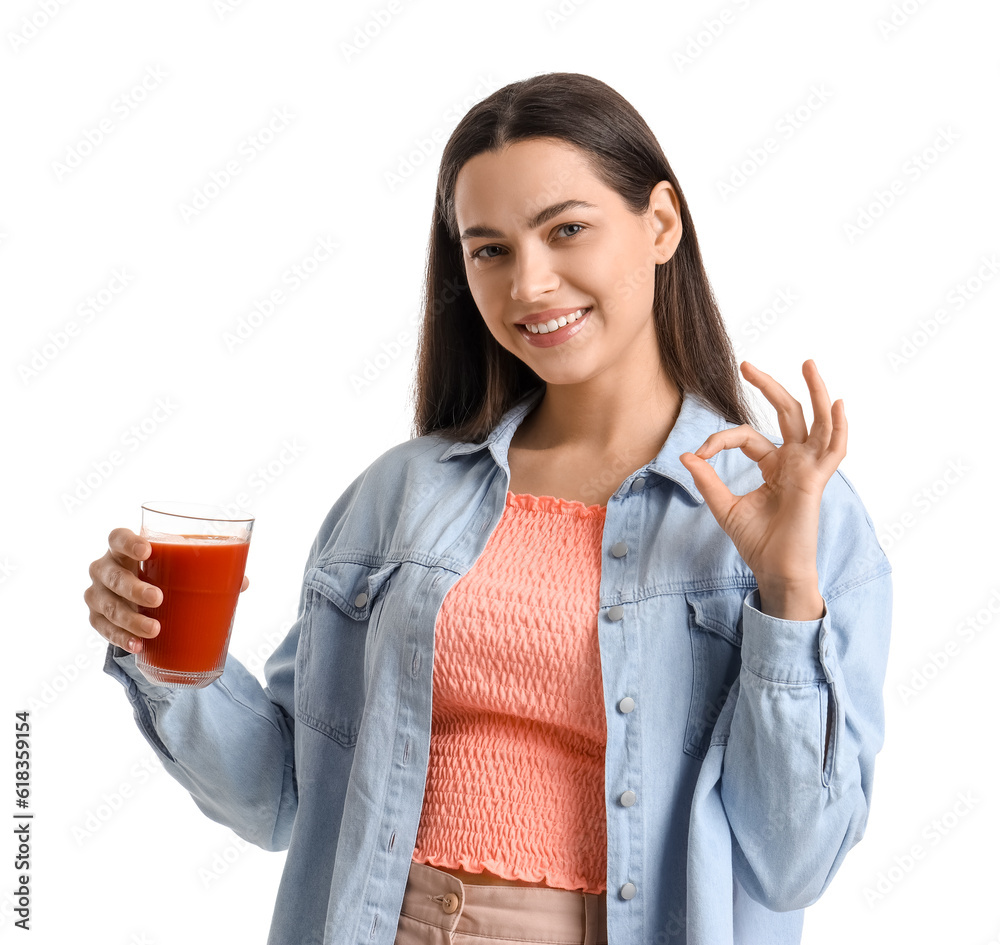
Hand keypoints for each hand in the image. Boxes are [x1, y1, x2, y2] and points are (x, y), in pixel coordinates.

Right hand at [85, 528, 249, 653]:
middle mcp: (104, 567)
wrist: (140, 599)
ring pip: (108, 606)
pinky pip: (103, 629)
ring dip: (130, 619)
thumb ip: (209, 569)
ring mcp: (96, 593)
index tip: (147, 551)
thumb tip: (242, 582)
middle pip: (112, 575)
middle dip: (134, 588)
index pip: (117, 537)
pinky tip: (137, 646)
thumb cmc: (165, 574)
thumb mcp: (181, 568)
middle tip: (158, 599)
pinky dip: (120, 638)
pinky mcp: (96, 617)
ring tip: (154, 630)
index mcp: (124, 547)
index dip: (129, 543)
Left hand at [678, 360, 845, 619]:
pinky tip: (838, 403)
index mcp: (774, 467)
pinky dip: (838, 427)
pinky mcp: (815, 481)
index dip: (720, 440)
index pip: (747, 436)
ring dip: (815, 392)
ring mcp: (808, 469)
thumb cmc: (756, 542)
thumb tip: (686, 455)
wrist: (773, 570)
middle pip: (788, 414)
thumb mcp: (724, 506)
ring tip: (809, 364)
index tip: (699, 454)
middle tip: (746, 365)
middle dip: (770, 386)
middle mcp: (794, 462)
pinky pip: (833, 450)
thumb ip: (708, 480)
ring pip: (817, 422)